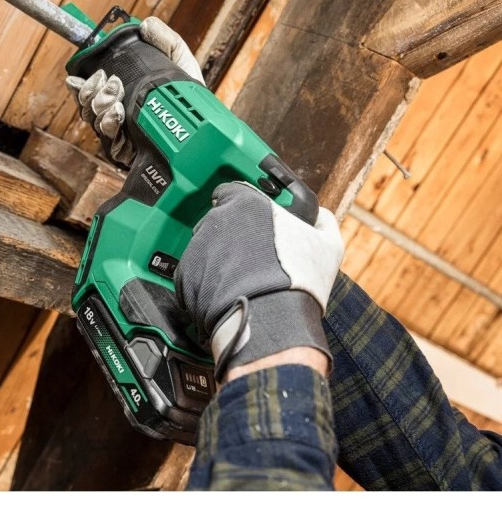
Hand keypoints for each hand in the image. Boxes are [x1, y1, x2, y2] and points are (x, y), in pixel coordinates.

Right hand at [65, 17, 203, 165]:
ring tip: (117, 99)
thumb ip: (165, 40)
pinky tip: (117, 115)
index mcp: (122, 94)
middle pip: (87, 107)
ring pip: (95, 122)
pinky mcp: (129, 153)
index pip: (90, 90)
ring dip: (100, 107)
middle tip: (112, 83)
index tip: (83, 75)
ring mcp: (122, 135)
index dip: (81, 84)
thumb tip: (145, 25)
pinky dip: (110, 126)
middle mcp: (118, 116)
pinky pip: (109, 142)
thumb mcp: (181, 62)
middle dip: (91, 93)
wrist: (207, 128)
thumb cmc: (192, 98)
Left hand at [175, 182, 343, 383]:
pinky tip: (228, 294)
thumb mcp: (328, 246)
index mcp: (246, 203)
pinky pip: (194, 276)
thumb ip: (323, 223)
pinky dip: (206, 284)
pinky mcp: (185, 275)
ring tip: (243, 281)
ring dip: (218, 261)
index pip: (231, 192)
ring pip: (205, 250)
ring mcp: (196, 248)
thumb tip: (320, 217)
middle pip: (218, 223)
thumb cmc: (298, 282)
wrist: (272, 322)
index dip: (240, 205)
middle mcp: (215, 220)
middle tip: (252, 257)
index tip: (249, 219)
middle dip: (231, 237)